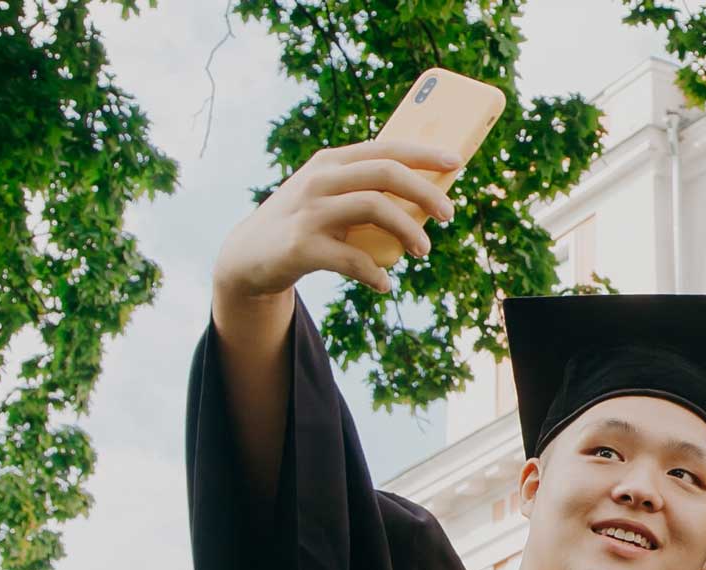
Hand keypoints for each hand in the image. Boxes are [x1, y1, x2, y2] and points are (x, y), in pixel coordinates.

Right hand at [211, 139, 460, 302]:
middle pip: (385, 173)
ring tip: (423, 250)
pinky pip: (353, 260)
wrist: (249, 256)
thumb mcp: (329, 197)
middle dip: (425, 191)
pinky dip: (376, 274)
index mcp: (331, 163)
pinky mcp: (302, 246)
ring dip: (408, 231)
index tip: (456, 161)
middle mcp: (320, 180)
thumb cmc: (305, 225)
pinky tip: (383, 284)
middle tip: (448, 214)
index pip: (385, 148)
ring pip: (374, 207)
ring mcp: (310, 212)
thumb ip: (365, 190)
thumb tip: (426, 198)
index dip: (424, 153)